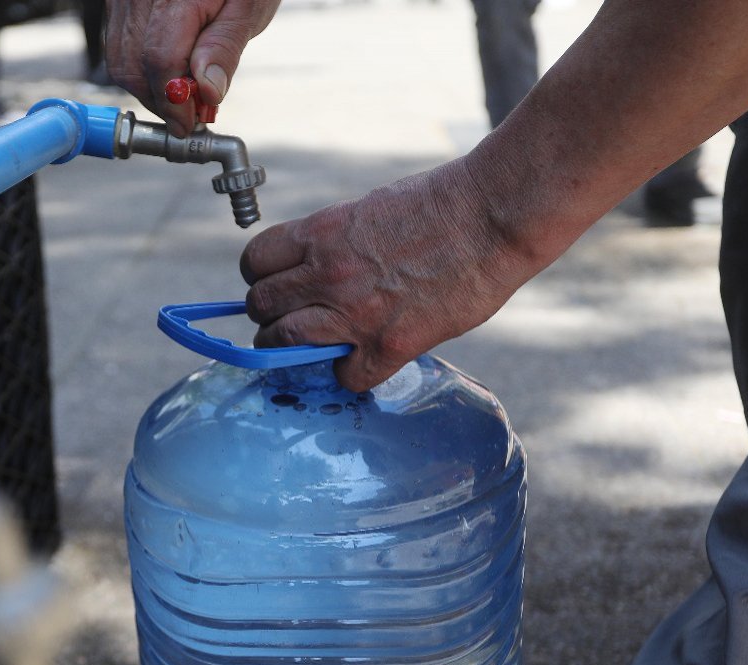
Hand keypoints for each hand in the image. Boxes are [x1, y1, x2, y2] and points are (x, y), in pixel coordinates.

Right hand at [106, 0, 279, 136]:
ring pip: (120, 60)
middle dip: (159, 100)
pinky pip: (118, 43)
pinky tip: (168, 69)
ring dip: (148, 87)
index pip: (161, 62)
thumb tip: (206, 93)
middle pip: (132, 67)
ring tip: (181, 93)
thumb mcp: (250, 6)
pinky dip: (139, 66)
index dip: (175, 102)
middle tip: (187, 115)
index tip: (191, 123)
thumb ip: (224, 48)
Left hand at [240, 159, 539, 391]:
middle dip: (269, 315)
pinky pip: (346, 378)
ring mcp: (354, 312)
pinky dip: (350, 374)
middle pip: (261, 306)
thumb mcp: (367, 210)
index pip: (254, 262)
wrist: (494, 215)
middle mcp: (326, 274)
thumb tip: (314, 267)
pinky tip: (363, 360)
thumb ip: (333, 242)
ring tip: (311, 346)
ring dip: (290, 348)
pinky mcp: (389, 344)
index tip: (276, 283)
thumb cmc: (442, 203)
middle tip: (289, 319)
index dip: (261, 276)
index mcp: (320, 234)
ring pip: (283, 344)